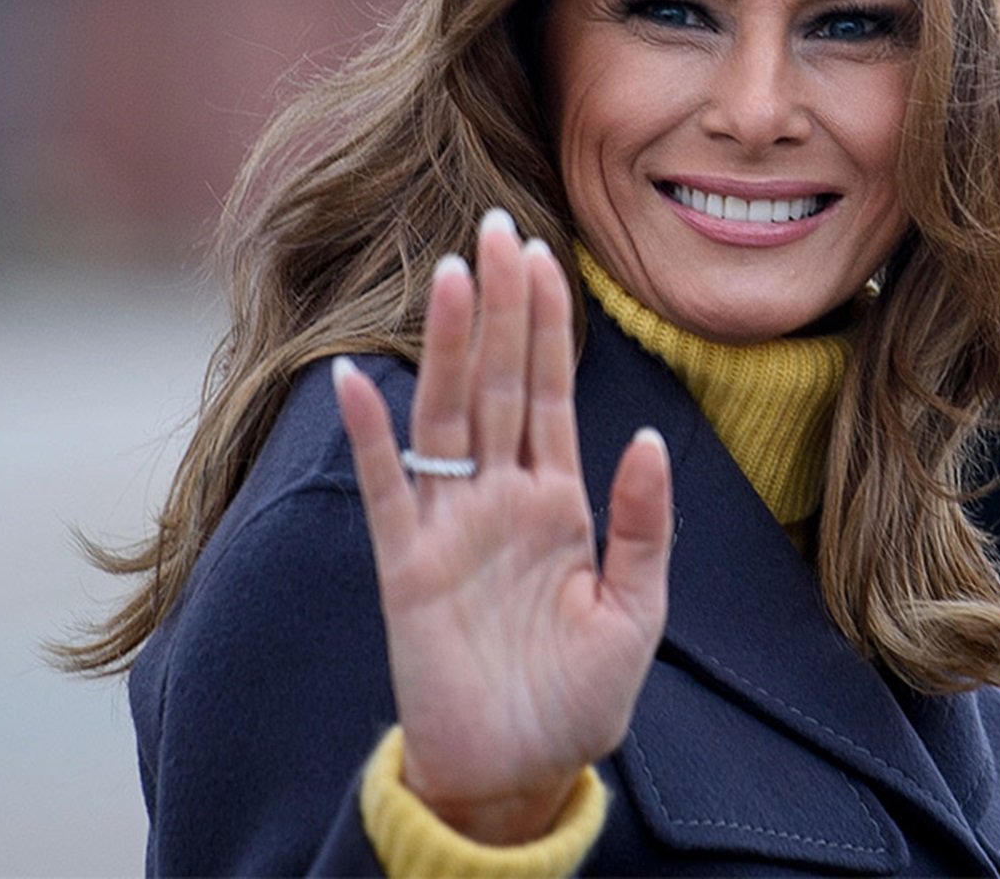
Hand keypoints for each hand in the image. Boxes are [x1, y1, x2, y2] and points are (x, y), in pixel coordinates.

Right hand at [331, 209, 673, 844]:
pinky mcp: (407, 568)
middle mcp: (502, 500)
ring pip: (446, 416)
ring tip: (450, 275)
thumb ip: (642, 524)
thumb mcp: (637, 611)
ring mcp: (452, 527)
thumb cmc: (581, 699)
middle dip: (501, 308)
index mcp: (560, 504)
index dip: (548, 325)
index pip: (551, 393)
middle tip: (496, 226)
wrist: (520, 774)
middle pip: (497, 383)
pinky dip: (371, 437)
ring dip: (447, 347)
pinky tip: (356, 377)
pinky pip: (386, 490)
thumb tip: (643, 435)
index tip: (546, 253)